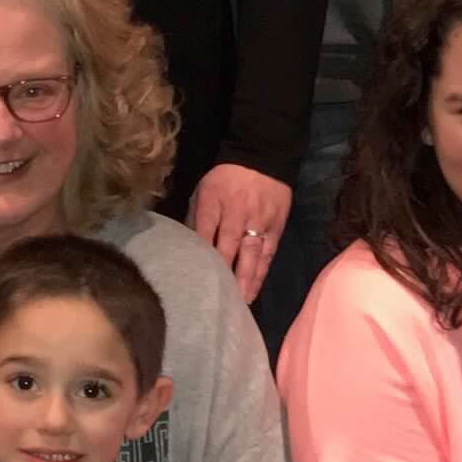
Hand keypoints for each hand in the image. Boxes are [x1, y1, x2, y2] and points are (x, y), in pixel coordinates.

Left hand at [188, 164, 293, 304]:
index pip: (203, 233)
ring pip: (251, 255)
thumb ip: (194, 218)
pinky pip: (268, 254)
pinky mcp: (276, 228)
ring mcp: (259, 222)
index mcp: (213, 202)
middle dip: (223, 275)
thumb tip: (186, 246)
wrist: (261, 158)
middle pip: (228, 248)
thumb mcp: (202, 191)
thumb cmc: (225, 179)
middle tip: (218, 301)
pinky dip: (261, 274)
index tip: (195, 280)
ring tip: (238, 303)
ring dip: (245, 281)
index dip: (200, 257)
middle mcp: (237, 214)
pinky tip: (254, 290)